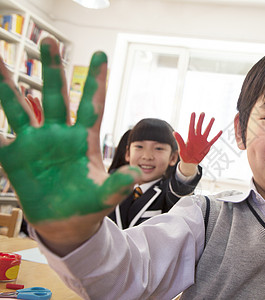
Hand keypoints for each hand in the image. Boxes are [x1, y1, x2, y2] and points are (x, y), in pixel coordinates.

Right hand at [0, 38, 140, 253]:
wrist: (66, 222)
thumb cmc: (89, 204)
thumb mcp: (105, 195)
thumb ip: (118, 184)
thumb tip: (136, 175)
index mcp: (83, 139)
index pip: (92, 105)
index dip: (96, 81)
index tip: (101, 55)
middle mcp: (58, 134)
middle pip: (55, 96)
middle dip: (52, 70)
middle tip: (49, 41)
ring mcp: (34, 143)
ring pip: (19, 107)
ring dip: (7, 85)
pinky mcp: (13, 157)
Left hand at [174, 112, 221, 163]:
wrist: (190, 162)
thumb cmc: (184, 155)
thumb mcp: (181, 148)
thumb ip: (179, 140)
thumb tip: (174, 132)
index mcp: (190, 137)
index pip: (191, 126)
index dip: (192, 120)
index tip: (193, 113)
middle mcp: (197, 137)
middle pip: (199, 127)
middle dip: (201, 120)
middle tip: (203, 113)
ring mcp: (202, 141)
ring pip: (207, 131)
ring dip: (209, 125)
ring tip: (212, 118)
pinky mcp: (207, 146)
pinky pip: (213, 140)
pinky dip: (217, 136)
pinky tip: (220, 131)